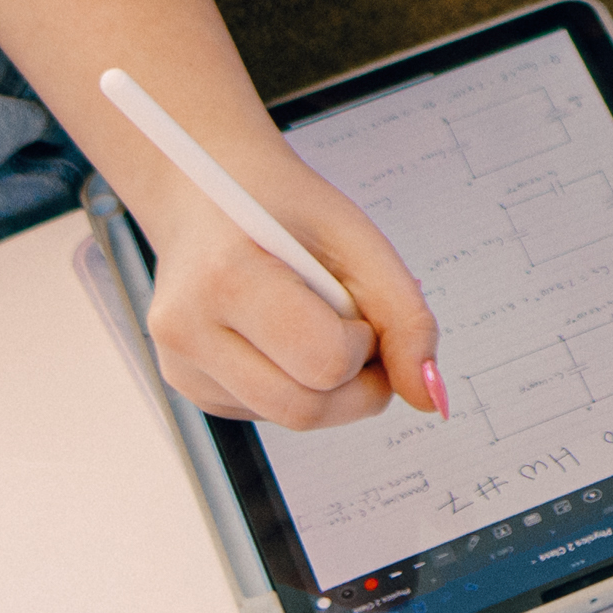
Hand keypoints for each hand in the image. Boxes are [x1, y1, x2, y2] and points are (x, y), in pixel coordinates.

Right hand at [135, 139, 447, 429]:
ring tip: (315, 321)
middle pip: (306, 408)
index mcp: (226, 277)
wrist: (205, 194)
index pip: (324, 361)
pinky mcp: (187, 386)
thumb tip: (431, 399)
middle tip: (358, 330)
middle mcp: (188, 331)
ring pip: (290, 419)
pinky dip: (297, 383)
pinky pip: (268, 413)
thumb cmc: (281, 207)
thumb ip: (405, 318)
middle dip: (357, 383)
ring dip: (330, 386)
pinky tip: (282, 334)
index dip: (364, 343)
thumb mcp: (355, 238)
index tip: (360, 309)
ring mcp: (181, 366)